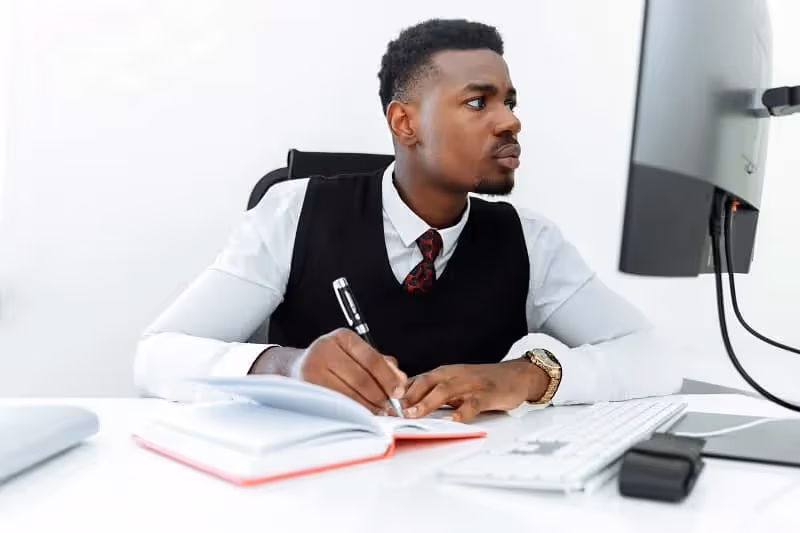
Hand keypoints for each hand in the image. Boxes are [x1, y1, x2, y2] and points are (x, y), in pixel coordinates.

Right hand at [296, 329, 406, 414]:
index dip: (388, 378)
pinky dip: (352, 413)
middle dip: (380, 397)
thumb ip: (381, 364)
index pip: (371, 360)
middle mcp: (324, 350)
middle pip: (361, 379)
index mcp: (342, 337)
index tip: (399, 391)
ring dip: (368, 408)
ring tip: (378, 412)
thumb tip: (400, 379)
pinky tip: (360, 414)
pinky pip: (336, 405)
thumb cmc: (332, 362)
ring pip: (349, 395)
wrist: (295, 368)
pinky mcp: (307, 390)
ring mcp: (312, 370)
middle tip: (390, 407)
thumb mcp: (356, 354)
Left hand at [401, 360, 547, 422]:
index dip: (400, 391)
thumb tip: (408, 406)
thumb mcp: (456, 384)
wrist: (517, 375)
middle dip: (408, 396)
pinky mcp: (488, 394)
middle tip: (394, 410)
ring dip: (427, 403)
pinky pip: (473, 403)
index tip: (384, 404)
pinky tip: (453, 420)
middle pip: (427, 382)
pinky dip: (462, 412)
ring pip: (445, 391)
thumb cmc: (484, 382)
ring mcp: (471, 384)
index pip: (417, 379)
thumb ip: (435, 393)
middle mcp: (455, 375)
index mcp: (445, 373)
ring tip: (414, 414)